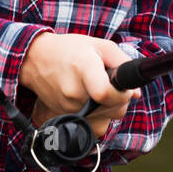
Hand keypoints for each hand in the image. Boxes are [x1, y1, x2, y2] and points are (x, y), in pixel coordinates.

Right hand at [21, 33, 140, 139]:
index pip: (105, 94)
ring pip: (106, 119)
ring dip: (109, 107)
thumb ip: (123, 65)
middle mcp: (74, 93)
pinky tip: (90, 100)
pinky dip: (98, 115)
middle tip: (110, 83)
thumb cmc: (71, 50)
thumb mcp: (101, 46)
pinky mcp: (64, 118)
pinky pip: (93, 124)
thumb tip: (136, 94)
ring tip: (96, 89)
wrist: (36, 59)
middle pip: (112, 109)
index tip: (124, 87)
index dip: (121, 94)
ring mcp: (67, 108)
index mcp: (84, 69)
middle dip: (120, 99)